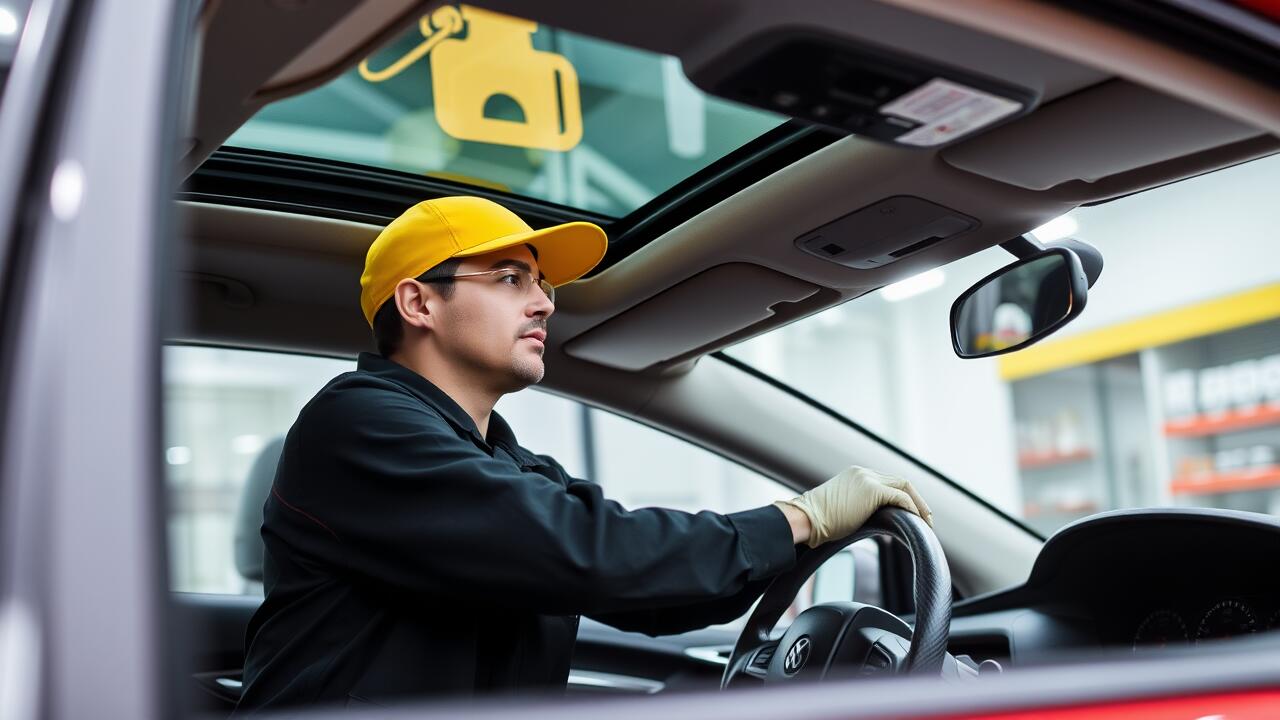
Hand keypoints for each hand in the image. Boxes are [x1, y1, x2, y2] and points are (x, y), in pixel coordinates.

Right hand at [774, 466, 932, 548]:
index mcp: (856, 475)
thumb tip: (865, 524)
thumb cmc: (815, 521)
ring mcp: (867, 479)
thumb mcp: (839, 509)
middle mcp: (863, 473)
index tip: (911, 513)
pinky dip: (912, 508)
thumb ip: (856, 509)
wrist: (805, 519)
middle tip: (925, 519)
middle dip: (916, 500)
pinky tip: (916, 521)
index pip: (887, 481)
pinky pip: (901, 497)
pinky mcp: (871, 490)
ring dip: (918, 504)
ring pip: (904, 486)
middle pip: (900, 481)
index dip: (903, 497)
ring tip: (926, 523)